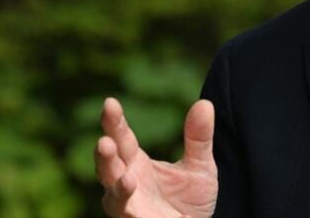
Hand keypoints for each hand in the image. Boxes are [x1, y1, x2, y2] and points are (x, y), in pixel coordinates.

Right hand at [95, 98, 218, 216]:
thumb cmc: (191, 199)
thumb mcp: (200, 165)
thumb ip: (199, 138)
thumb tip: (205, 103)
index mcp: (136, 162)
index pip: (122, 138)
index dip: (114, 122)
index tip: (110, 103)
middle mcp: (126, 181)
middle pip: (108, 164)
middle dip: (104, 152)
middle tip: (104, 140)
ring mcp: (128, 204)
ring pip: (111, 192)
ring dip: (113, 180)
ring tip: (123, 174)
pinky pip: (126, 212)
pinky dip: (125, 201)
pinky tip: (129, 186)